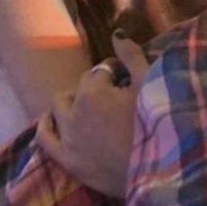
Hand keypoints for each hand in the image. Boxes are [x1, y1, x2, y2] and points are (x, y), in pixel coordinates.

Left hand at [36, 33, 149, 197]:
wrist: (161, 171)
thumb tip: (116, 34)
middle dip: (92, 87)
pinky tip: (50, 121)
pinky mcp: (69, 161)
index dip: (114, 72)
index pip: (100, 72)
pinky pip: (45, 139)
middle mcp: (74, 113)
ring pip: (56, 110)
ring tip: (85, 107)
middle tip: (111, 95)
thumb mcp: (150, 84)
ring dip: (69, 103)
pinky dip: (45, 126)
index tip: (126, 77)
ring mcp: (68, 139)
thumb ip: (131, 56)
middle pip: (78, 89)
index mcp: (94, 92)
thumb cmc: (159, 125)